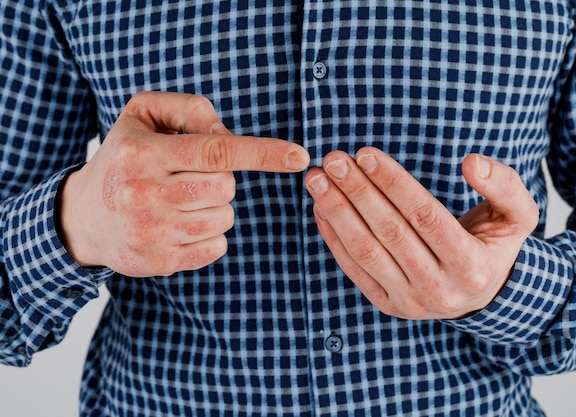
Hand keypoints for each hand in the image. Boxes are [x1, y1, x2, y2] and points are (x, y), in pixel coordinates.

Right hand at [58, 91, 309, 276]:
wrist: (83, 217)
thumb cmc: (123, 157)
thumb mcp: (142, 114)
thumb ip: (188, 109)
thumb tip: (229, 134)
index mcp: (144, 154)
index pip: (217, 151)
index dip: (263, 153)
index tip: (299, 156)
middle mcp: (146, 195)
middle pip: (226, 186)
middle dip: (220, 179)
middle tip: (191, 176)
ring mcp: (152, 233)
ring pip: (224, 218)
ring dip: (215, 207)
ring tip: (181, 200)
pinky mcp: (160, 262)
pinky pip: (217, 247)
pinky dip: (210, 234)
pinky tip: (181, 225)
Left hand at [305, 147, 538, 319]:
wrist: (482, 294)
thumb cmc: (494, 244)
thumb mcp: (518, 215)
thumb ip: (504, 184)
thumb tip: (471, 162)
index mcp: (472, 265)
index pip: (425, 215)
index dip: (392, 183)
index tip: (365, 154)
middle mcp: (439, 289)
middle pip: (390, 232)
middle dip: (357, 192)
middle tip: (333, 160)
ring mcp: (410, 301)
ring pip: (366, 252)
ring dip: (337, 212)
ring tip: (317, 180)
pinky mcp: (388, 304)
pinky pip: (354, 270)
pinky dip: (333, 238)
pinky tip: (321, 208)